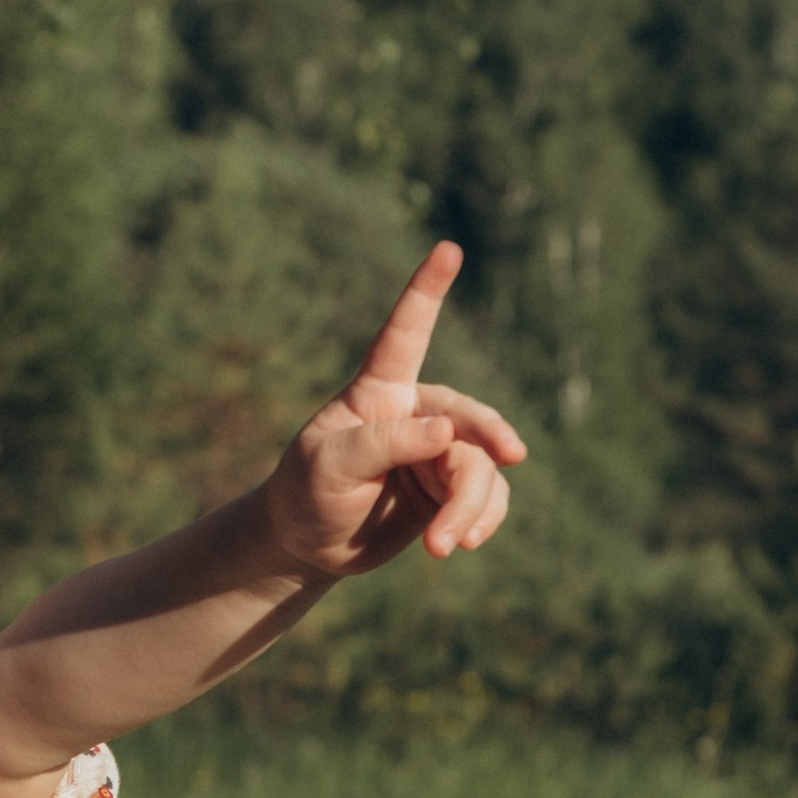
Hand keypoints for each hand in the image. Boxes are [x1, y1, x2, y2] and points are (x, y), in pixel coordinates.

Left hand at [261, 244, 524, 582]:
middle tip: (490, 484)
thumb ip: (385, 442)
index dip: (426, 291)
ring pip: (482, 468)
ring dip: (469, 509)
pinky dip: (481, 520)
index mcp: (380, 391)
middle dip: (479, 460)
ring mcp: (440, 449)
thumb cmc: (308, 493)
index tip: (447, 248)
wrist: (311, 542)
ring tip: (445, 548)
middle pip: (467, 424)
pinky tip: (462, 543)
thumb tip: (449, 432)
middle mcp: (418, 412)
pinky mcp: (453, 486)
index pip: (406, 333)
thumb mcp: (329, 467)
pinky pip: (489, 496)